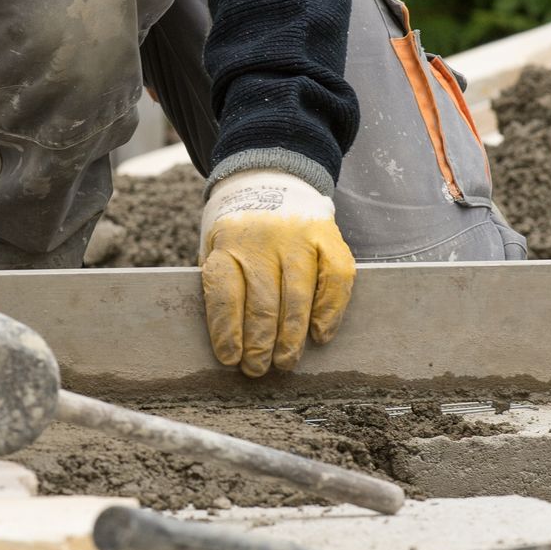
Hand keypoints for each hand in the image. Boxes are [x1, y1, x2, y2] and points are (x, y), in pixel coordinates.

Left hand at [198, 169, 355, 376]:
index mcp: (227, 243)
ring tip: (285, 361)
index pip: (225, 292)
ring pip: (297, 295)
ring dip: (291, 336)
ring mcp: (297, 236)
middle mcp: (262, 239)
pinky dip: (329, 311)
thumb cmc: (240, 236)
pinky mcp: (328, 236)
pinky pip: (334, 279)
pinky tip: (320, 334)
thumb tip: (231, 345)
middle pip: (262, 301)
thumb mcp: (216, 250)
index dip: (228, 329)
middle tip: (258, 368)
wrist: (269, 181)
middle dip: (259, 343)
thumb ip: (222, 288)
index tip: (230, 358)